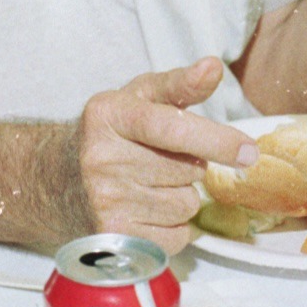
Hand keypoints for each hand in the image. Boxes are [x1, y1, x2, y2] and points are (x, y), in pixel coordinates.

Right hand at [74, 58, 258, 254]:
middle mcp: (103, 158)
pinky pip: (177, 237)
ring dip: (181, 195)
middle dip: (189, 164)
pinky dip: (173, 226)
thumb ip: (179, 84)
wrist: (58, 179)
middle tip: (161, 158)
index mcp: (110, 114)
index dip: (214, 139)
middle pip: (188, 170)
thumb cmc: (111, 133)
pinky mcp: (114, 239)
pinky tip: (148, 210)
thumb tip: (213, 66)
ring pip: (187, 205)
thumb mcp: (137, 98)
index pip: (171, 127)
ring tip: (150, 184)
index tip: (248, 151)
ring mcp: (106, 202)